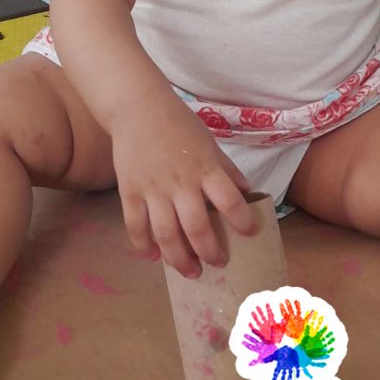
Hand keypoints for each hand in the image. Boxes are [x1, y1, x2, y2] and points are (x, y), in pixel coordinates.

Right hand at [111, 96, 254, 276]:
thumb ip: (226, 169)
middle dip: (210, 252)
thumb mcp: (209, 142)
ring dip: (180, 259)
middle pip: (197, 227)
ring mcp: (153, 189)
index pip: (229, 200)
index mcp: (204, 168)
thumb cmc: (178, 123)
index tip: (249, 234)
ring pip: (166, 235)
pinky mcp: (130, 192)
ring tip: (191, 272)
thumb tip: (247, 191)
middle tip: (219, 264)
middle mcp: (180, 182)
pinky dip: (143, 246)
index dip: (241, 220)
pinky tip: (153, 258)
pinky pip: (136, 226)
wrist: (138, 108)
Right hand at [249, 303, 286, 344]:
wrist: (274, 345)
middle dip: (260, 311)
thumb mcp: (282, 330)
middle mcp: (266, 324)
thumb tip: (285, 319)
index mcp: (272, 322)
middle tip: (257, 306)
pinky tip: (249, 323)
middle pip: (262, 316)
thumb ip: (283, 324)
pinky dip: (252, 327)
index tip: (267, 303)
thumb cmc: (279, 336)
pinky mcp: (260, 333)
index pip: (269, 314)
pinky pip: (255, 329)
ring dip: (255, 317)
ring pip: (258, 321)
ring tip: (252, 312)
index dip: (268, 309)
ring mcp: (262, 328)